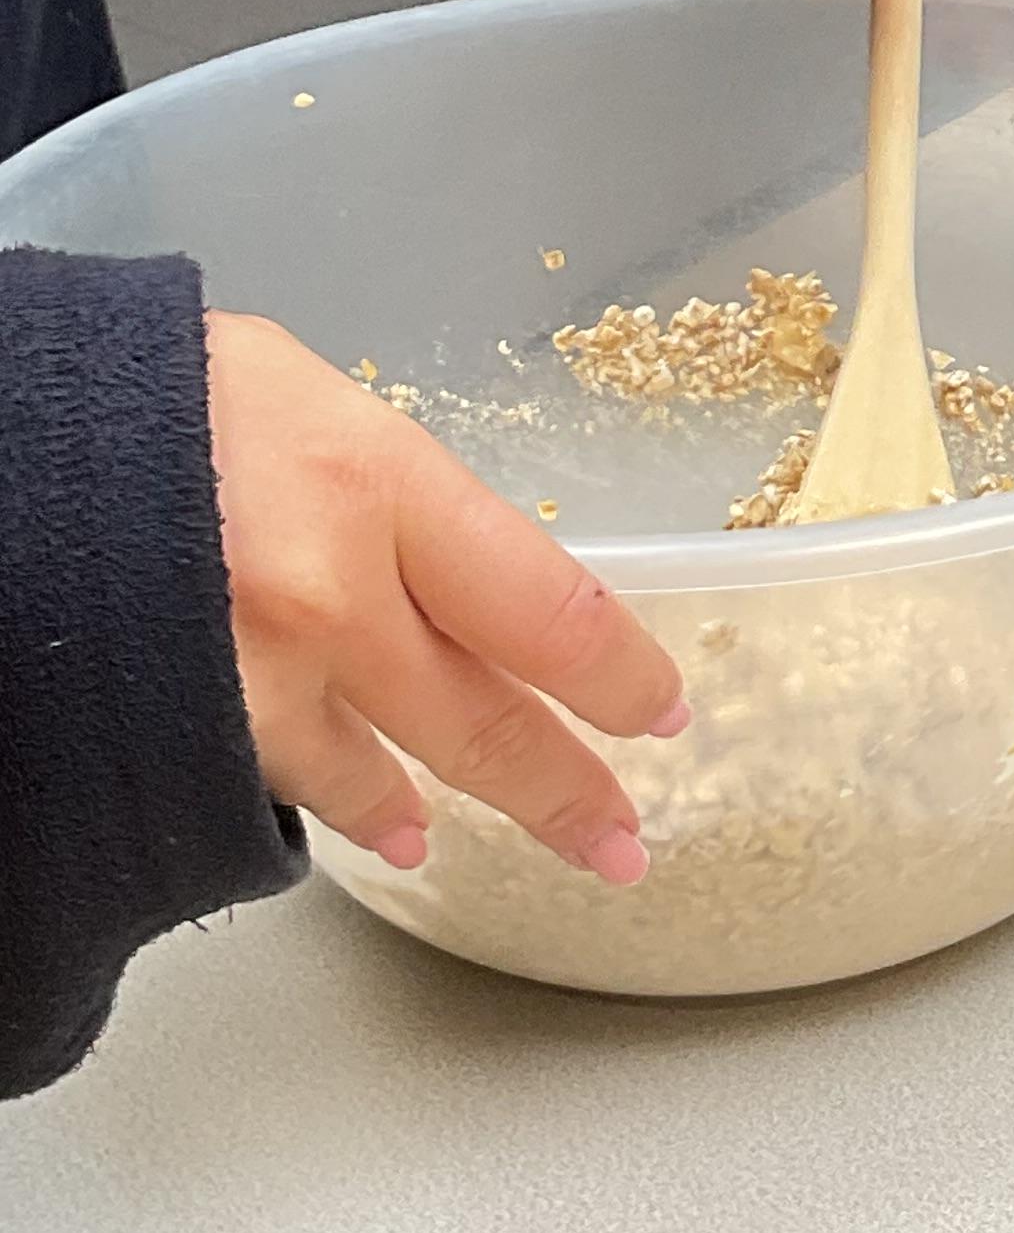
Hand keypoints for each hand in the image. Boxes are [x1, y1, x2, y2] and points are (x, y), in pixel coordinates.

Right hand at [206, 314, 684, 880]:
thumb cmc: (135, 392)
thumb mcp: (299, 398)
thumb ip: (388, 491)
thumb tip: (456, 569)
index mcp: (377, 482)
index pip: (548, 606)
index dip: (617, 673)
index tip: (658, 708)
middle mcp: (330, 594)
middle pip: (489, 718)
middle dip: (567, 790)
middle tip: (620, 840)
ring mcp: (246, 677)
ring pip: (385, 773)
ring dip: (441, 811)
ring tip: (480, 836)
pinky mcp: (178, 732)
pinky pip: (283, 783)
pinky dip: (333, 805)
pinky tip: (374, 825)